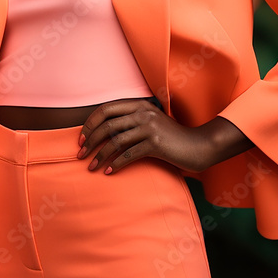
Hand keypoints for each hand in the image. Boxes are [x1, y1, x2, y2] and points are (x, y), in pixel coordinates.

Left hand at [76, 98, 213, 175]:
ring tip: (91, 167)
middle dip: (89, 141)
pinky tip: (108, 172)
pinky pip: (128, 155)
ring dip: (99, 156)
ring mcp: (149, 127)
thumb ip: (131, 121)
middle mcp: (142, 113)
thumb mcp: (151, 122)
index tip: (81, 138)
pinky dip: (116, 164)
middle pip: (107, 125)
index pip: (105, 109)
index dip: (90, 123)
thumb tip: (103, 132)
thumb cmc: (171, 137)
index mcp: (139, 105)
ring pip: (115, 141)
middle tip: (80, 154)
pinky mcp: (155, 144)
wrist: (198, 145)